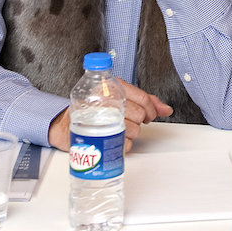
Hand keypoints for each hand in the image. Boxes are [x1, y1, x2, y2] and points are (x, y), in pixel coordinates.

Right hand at [47, 79, 176, 152]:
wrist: (65, 123)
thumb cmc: (94, 108)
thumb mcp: (119, 96)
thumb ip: (145, 101)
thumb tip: (166, 109)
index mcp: (112, 86)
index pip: (143, 98)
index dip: (151, 110)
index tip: (149, 115)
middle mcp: (106, 99)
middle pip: (139, 115)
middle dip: (139, 121)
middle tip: (128, 120)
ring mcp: (100, 117)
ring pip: (133, 130)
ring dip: (130, 133)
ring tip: (118, 128)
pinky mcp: (96, 135)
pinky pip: (123, 144)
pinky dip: (122, 144)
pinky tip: (113, 137)